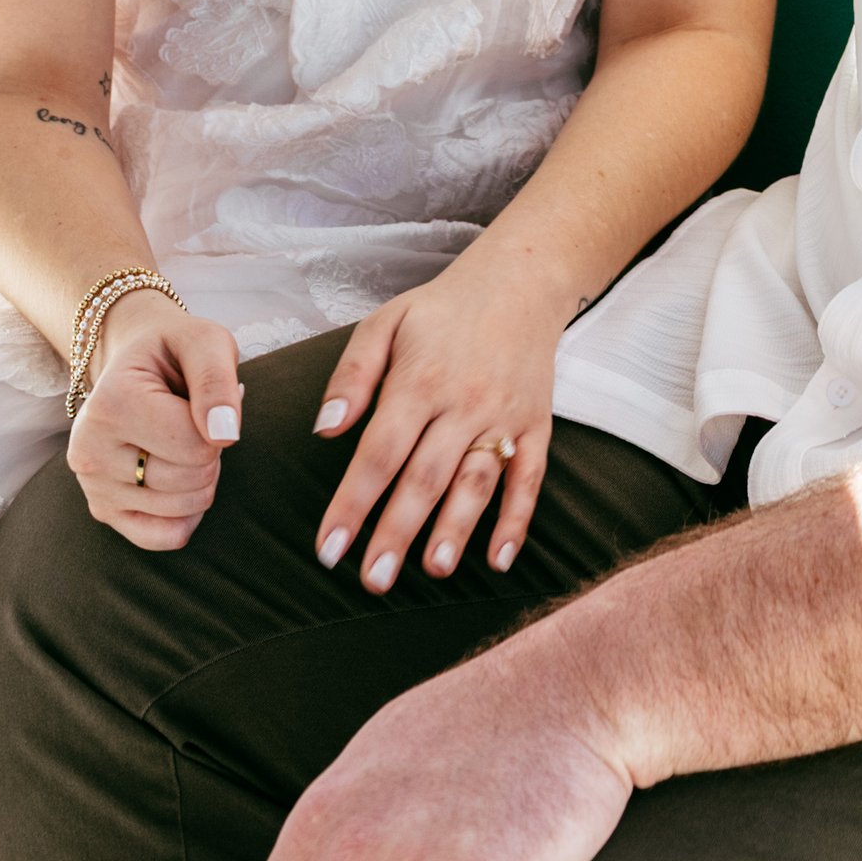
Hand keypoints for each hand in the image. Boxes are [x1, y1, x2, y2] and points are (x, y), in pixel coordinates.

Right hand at [67, 289, 241, 548]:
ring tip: (179, 439)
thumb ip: (217, 381)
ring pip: (183, 509)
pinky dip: (186, 513)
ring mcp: (92, 486)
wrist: (133, 363)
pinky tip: (176, 477)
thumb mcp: (204, 342)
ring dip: (200, 477)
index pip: (196, 444)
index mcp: (111, 403)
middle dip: (210, 450)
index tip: (202, 397)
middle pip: (191, 479)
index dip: (219, 424)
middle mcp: (89, 450)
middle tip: (192, 419)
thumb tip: (225, 436)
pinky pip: (164, 537)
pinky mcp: (102, 511)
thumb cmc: (174, 351)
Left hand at [311, 233, 571, 592]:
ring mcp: (504, 415)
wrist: (521, 280)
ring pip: (478, 480)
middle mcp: (463, 401)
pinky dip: (517, 520)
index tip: (328, 550)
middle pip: (426, 475)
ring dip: (456, 528)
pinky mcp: (536, 424)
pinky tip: (498, 559)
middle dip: (398, 531)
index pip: (380, 451)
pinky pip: (530, 477)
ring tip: (433, 570)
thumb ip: (352, 375)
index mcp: (420, 378)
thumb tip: (325, 429)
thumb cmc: (441, 310)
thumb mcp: (386, 323)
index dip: (353, 503)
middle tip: (372, 580)